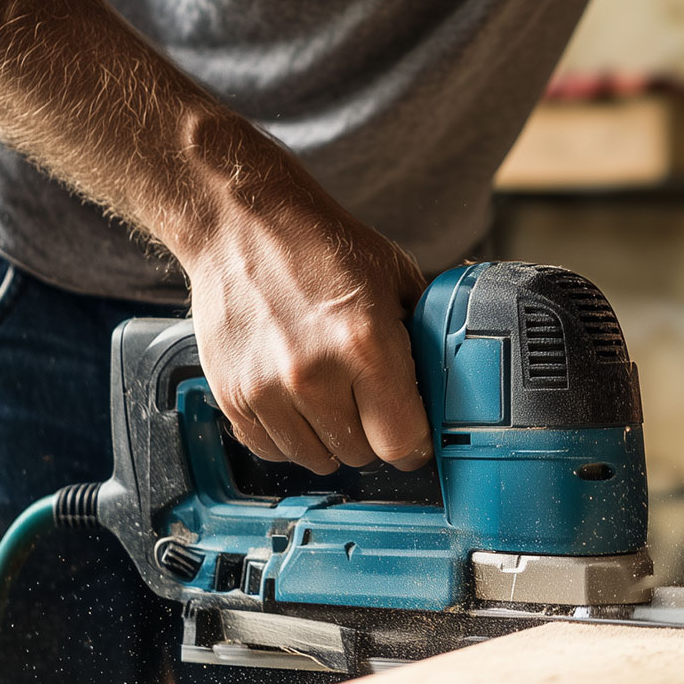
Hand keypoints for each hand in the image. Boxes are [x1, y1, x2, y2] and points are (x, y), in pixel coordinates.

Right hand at [182, 171, 430, 474]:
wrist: (242, 223)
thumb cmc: (319, 245)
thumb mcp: (395, 277)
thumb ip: (425, 332)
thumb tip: (451, 375)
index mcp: (366, 344)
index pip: (402, 442)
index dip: (414, 439)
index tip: (413, 430)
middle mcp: (315, 375)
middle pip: (361, 454)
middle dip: (373, 432)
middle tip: (369, 396)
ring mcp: (267, 390)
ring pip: (316, 459)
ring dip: (330, 437)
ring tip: (332, 392)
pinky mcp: (232, 396)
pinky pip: (271, 449)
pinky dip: (289, 435)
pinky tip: (297, 399)